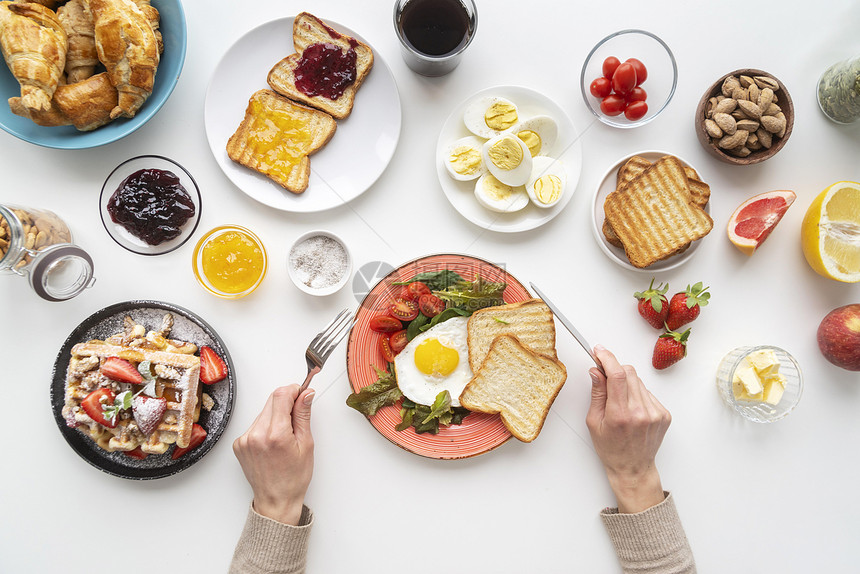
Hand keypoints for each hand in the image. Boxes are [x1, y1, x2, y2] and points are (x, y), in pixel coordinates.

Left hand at [233, 385, 314, 525]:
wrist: (276, 500)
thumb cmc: (293, 478)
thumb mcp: (306, 444)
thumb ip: (303, 415)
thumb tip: (305, 395)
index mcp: (275, 435)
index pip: (281, 395)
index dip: (293, 390)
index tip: (301, 393)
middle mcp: (256, 435)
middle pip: (272, 401)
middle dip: (286, 402)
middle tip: (297, 416)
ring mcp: (245, 439)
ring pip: (263, 412)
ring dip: (276, 415)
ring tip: (285, 435)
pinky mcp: (239, 443)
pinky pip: (255, 424)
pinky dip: (265, 426)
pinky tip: (273, 442)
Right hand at [585, 345, 670, 513]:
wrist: (633, 468)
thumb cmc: (611, 448)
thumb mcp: (593, 421)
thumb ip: (597, 393)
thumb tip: (596, 370)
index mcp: (620, 415)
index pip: (617, 375)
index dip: (607, 358)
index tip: (599, 351)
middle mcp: (640, 412)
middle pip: (629, 372)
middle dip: (615, 370)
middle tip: (605, 377)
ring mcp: (655, 413)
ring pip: (639, 381)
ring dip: (627, 383)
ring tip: (620, 402)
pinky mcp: (664, 414)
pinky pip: (648, 392)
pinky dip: (637, 394)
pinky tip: (632, 409)